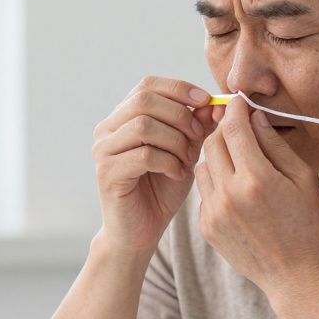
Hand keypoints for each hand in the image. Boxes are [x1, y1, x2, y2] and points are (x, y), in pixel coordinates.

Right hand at [93, 77, 216, 254]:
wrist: (140, 233)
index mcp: (122, 117)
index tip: (206, 100)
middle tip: (199, 135)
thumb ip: (197, 126)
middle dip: (180, 115)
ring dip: (175, 140)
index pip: (148, 85)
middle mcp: (107, 129)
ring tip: (187, 160)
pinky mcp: (107, 173)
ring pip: (143, 125)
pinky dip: (168, 162)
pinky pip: (143, 155)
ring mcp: (103, 150)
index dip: (179, 88)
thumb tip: (216, 102)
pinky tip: (177, 174)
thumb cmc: (162, 190)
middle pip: (144, 100)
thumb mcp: (185, 152)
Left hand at [194, 98, 318, 295]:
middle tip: (238, 129)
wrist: (297, 276)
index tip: (238, 102)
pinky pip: (204, 193)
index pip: (233, 128)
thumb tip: (254, 117)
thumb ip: (274, 145)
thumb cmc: (308, 225)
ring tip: (240, 163)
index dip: (234, 109)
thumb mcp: (302, 179)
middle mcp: (229, 195)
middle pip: (211, 143)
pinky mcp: (207, 229)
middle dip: (224, 130)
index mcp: (256, 179)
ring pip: (202, 166)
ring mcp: (214, 214)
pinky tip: (237, 193)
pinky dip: (216, 184)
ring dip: (217, 158)